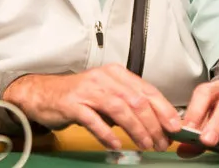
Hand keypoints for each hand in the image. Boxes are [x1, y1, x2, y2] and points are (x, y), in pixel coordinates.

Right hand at [3, 63, 182, 151]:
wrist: (44, 94)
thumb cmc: (79, 96)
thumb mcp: (108, 94)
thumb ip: (129, 103)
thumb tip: (158, 122)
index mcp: (116, 73)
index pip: (147, 90)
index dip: (164, 110)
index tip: (175, 127)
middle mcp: (104, 78)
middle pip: (137, 101)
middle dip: (153, 125)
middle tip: (161, 142)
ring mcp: (88, 90)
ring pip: (120, 109)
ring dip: (136, 130)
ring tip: (145, 145)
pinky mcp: (73, 104)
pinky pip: (94, 120)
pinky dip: (107, 134)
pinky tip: (116, 145)